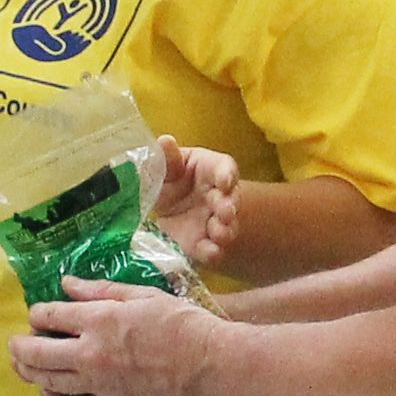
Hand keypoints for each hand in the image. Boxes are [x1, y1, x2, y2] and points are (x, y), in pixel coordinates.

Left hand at [9, 278, 223, 395]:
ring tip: (30, 371)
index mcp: (97, 321)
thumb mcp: (142, 295)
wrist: (213, 364)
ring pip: (50, 386)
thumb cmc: (183, 323)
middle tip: (15, 346)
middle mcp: (91, 355)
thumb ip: (100, 290)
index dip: (37, 314)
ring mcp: (100, 387)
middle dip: (19, 349)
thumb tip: (66, 284)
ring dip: (34, 377)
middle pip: (36, 355)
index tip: (38, 314)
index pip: (48, 317)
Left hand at [146, 143, 242, 271]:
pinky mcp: (204, 244)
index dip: (227, 175)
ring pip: (227, 227)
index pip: (226, 169)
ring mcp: (214, 222)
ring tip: (219, 234)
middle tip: (224, 212)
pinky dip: (213, 253)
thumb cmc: (171, 180)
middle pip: (230, 200)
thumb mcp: (167, 167)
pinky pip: (214, 250)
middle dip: (228, 206)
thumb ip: (167, 158)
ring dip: (225, 230)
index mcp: (212, 171)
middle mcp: (220, 197)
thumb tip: (164, 141)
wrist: (169, 210)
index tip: (224, 182)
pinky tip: (211, 254)